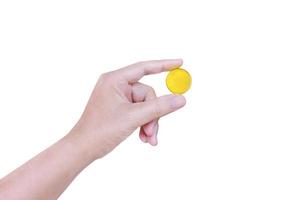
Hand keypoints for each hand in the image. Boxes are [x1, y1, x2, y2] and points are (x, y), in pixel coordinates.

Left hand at [70, 59, 185, 158]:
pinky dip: (144, 125)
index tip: (180, 63)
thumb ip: (159, 107)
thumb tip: (181, 98)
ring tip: (148, 138)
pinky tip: (144, 139)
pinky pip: (140, 112)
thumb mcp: (133, 117)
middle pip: (147, 94)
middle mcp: (116, 86)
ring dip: (149, 123)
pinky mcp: (120, 109)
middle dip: (153, 114)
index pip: (143, 68)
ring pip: (146, 106)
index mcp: (114, 80)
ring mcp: (118, 98)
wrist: (83, 149)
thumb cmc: (100, 130)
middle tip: (152, 131)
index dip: (163, 65)